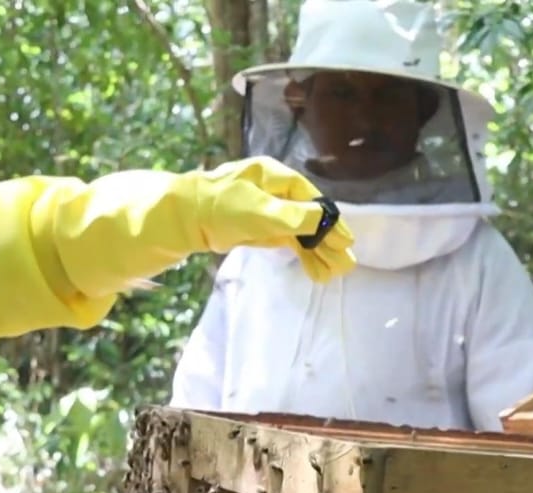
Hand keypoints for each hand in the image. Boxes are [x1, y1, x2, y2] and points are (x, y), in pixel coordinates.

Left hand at [192, 156, 356, 282]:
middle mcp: (275, 192)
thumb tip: (323, 219)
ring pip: (300, 233)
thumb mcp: (260, 211)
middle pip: (309, 218)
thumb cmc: (222, 207)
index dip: (329, 221)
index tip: (346, 241)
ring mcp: (268, 211)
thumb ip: (294, 216)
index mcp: (276, 177)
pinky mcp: (260, 229)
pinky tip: (315, 271)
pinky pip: (288, 242)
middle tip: (345, 265)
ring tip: (333, 275)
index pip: (311, 200)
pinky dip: (302, 255)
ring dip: (317, 253)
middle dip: (327, 242)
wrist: (186, 218)